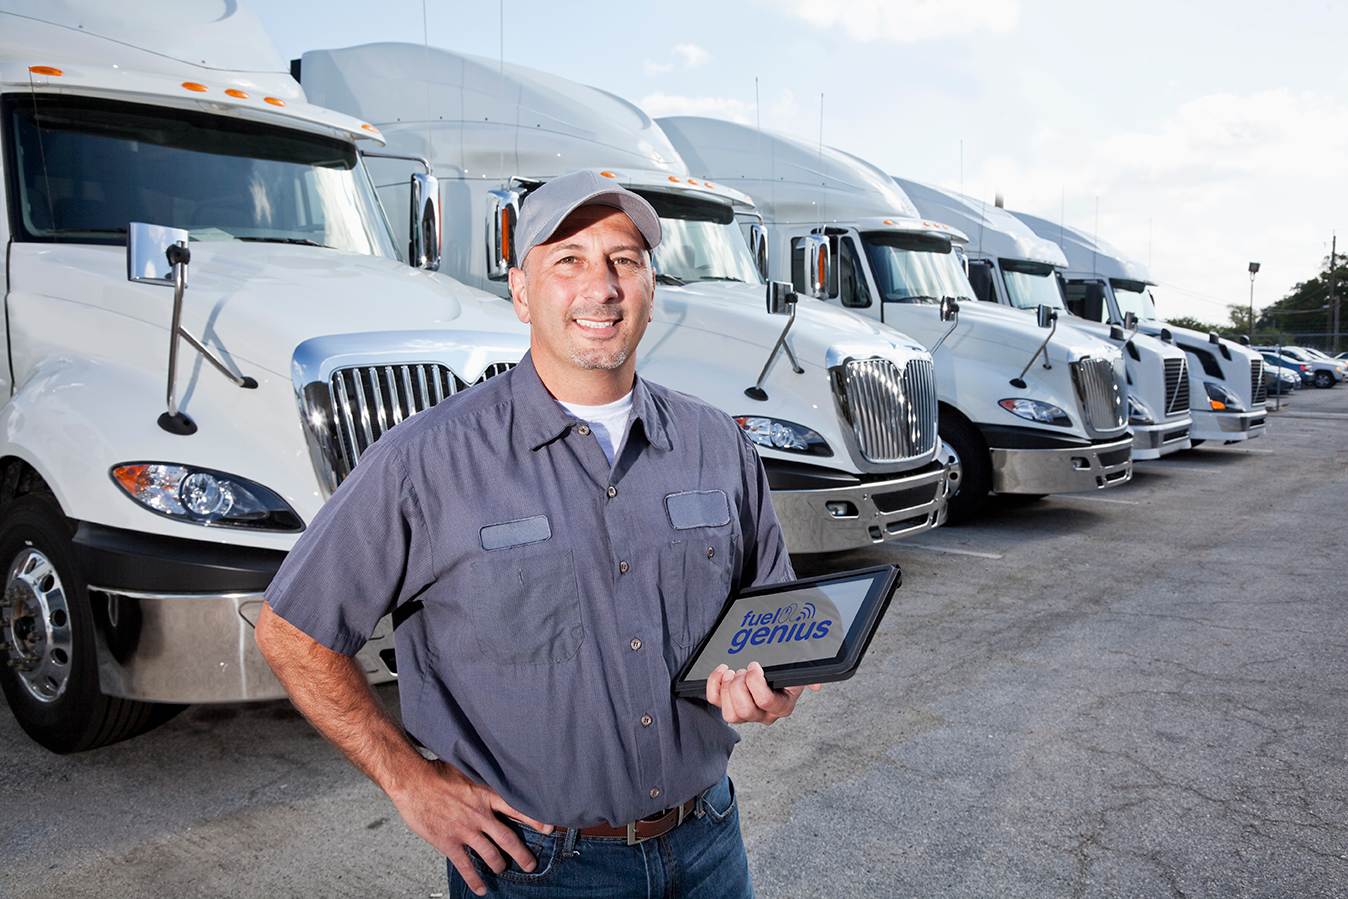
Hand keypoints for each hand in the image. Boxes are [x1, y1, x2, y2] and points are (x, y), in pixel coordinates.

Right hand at [390, 759, 553, 895]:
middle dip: (523, 854)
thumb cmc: (437, 772)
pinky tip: (481, 888)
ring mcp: (465, 830)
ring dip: (499, 865)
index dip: (535, 820)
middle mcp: (480, 814)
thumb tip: (498, 771)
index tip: (548, 828)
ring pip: (490, 854)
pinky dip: (474, 880)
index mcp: (486, 794)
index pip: (518, 809)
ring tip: (503, 869)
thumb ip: (484, 777)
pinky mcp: (449, 842)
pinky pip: (466, 866)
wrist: (411, 781)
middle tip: (530, 864)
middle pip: (508, 838)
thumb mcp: (468, 769)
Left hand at [704, 661, 820, 724]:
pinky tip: (721, 672)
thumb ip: (809, 677)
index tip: (754, 665)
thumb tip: (816, 686)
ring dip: (727, 689)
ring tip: (732, 673)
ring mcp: (746, 714)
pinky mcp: (729, 706)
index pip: (765, 701)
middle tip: (742, 671)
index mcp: (782, 706)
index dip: (755, 682)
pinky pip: (715, 704)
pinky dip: (713, 686)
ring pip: (730, 715)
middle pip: (745, 711)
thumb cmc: (784, 673)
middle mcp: (764, 715)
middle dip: (739, 686)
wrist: (769, 671)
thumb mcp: (797, 672)